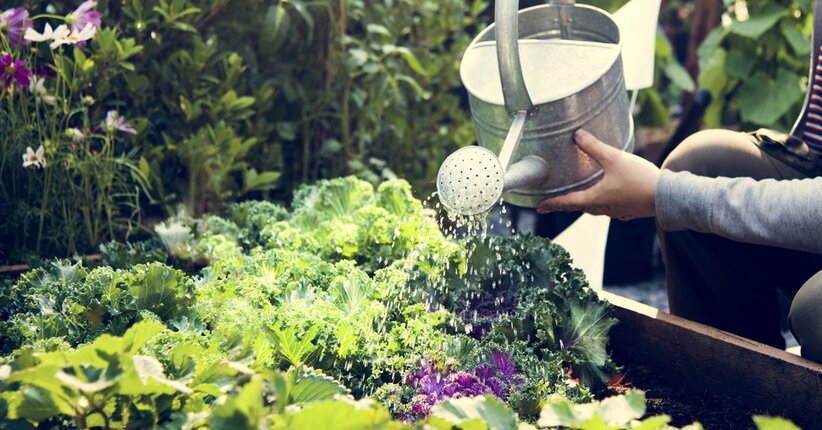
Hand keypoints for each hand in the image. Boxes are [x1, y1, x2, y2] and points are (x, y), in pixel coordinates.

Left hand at [536, 129, 659, 220]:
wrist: (667, 196)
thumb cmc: (639, 179)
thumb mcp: (614, 158)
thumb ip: (594, 147)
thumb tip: (577, 135)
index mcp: (595, 199)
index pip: (567, 202)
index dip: (552, 204)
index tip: (539, 208)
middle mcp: (603, 208)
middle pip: (579, 207)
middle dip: (566, 204)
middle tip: (555, 202)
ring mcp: (616, 211)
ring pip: (594, 209)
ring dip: (583, 203)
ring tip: (578, 197)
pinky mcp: (628, 210)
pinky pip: (608, 208)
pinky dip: (600, 203)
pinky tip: (606, 197)